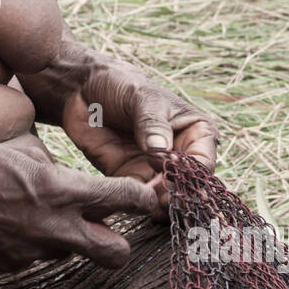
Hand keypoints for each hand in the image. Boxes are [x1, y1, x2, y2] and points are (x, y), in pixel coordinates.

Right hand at [0, 134, 163, 271]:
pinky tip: (7, 222)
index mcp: (58, 190)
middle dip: (119, 241)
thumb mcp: (21, 153)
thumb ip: (56, 175)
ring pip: (70, 254)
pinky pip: (35, 257)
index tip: (147, 195)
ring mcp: (31, 252)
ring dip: (66, 238)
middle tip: (107, 225)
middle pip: (115, 253)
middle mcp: (52, 227)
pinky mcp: (10, 266)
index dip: (142, 198)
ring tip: (37, 214)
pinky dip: (31, 242)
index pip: (122, 199)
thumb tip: (72, 187)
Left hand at [62, 57, 218, 201]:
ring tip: (145, 201)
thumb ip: (152, 123)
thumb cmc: (122, 84)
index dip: (191, 175)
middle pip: (187, 187)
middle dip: (175, 196)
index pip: (203, 163)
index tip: (171, 174)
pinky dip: (136, 203)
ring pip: (165, 198)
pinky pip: (139, 198)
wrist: (84, 89)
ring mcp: (156, 169)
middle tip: (159, 198)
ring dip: (157, 204)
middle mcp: (181, 154)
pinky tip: (129, 200)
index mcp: (196, 132)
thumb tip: (161, 150)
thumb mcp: (141, 97)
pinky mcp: (132, 178)